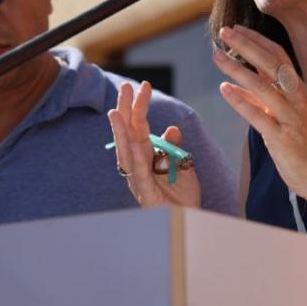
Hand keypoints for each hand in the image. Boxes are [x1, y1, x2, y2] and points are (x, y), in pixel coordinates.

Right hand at [108, 80, 200, 208]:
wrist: (190, 219)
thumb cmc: (183, 196)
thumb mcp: (182, 164)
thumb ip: (174, 146)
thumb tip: (171, 128)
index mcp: (145, 155)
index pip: (139, 126)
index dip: (140, 105)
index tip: (144, 85)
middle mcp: (137, 164)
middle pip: (128, 133)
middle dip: (126, 110)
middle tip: (125, 87)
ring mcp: (138, 179)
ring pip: (126, 152)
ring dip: (121, 132)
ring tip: (116, 112)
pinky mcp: (144, 193)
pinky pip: (139, 174)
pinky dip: (136, 159)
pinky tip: (134, 144)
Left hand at [213, 25, 306, 201]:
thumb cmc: (301, 145)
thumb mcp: (283, 116)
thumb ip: (263, 99)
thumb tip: (237, 85)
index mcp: (298, 90)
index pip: (277, 56)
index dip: (257, 40)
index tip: (236, 29)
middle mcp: (296, 98)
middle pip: (269, 64)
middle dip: (245, 46)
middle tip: (224, 32)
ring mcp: (290, 117)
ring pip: (262, 86)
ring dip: (237, 69)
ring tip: (217, 56)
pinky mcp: (282, 138)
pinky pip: (259, 116)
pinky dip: (241, 102)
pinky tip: (224, 89)